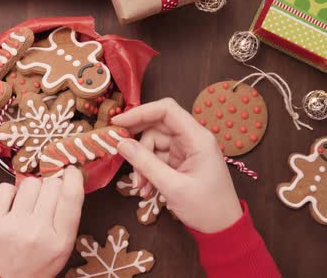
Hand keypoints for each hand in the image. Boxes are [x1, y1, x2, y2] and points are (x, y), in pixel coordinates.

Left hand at [0, 167, 83, 277]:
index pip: (72, 198)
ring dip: (30, 188)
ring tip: (26, 203)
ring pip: (29, 183)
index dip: (73, 177)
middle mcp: (39, 232)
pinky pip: (5, 188)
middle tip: (44, 196)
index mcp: (61, 241)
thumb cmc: (33, 265)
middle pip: (51, 185)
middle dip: (50, 185)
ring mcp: (15, 226)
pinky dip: (9, 192)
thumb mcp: (60, 250)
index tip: (71, 170)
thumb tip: (68, 182)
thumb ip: (66, 220)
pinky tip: (10, 205)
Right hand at [112, 98, 242, 233]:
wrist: (222, 230)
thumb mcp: (173, 186)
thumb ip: (146, 163)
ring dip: (141, 164)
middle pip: (156, 127)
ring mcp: (185, 150)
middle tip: (119, 152)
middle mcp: (191, 139)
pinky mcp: (179, 162)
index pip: (166, 110)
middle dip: (137, 143)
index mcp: (197, 138)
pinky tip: (145, 189)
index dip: (140, 112)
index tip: (117, 122)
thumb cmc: (206, 207)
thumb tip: (120, 143)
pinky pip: (156, 158)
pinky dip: (147, 172)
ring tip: (140, 186)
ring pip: (152, 144)